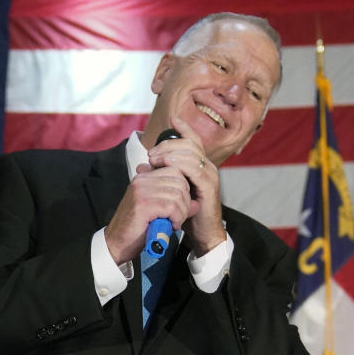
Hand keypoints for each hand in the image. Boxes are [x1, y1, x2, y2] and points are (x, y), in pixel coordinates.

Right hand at [103, 162, 192, 263]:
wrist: (117, 244)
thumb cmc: (137, 229)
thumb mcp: (159, 212)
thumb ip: (176, 203)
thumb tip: (196, 203)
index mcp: (145, 178)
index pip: (176, 171)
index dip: (184, 190)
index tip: (179, 206)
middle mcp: (142, 180)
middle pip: (180, 181)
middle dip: (185, 202)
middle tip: (177, 217)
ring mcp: (142, 191)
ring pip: (178, 194)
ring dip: (181, 212)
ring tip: (173, 222)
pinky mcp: (143, 204)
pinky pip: (172, 206)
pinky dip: (176, 218)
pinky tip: (170, 226)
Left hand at [147, 115, 226, 255]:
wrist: (203, 234)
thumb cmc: (188, 214)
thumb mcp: (172, 191)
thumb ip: (161, 177)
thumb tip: (143, 167)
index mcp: (201, 166)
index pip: (194, 141)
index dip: (184, 128)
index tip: (172, 119)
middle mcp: (208, 167)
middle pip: (190, 143)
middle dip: (168, 143)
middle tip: (151, 152)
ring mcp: (210, 176)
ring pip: (191, 152)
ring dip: (170, 152)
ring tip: (154, 158)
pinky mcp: (208, 186)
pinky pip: (194, 168)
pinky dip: (179, 163)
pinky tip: (166, 164)